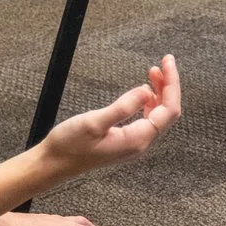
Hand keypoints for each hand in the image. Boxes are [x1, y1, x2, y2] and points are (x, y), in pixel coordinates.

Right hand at [38, 56, 181, 177]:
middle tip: (163, 62)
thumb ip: (123, 107)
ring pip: (158, 115)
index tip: (167, 62)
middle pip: (167, 112)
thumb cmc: (69, 145)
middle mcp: (140, 144)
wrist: (53, 164)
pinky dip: (150, 102)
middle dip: (169, 86)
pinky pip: (147, 120)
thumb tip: (147, 91)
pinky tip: (143, 92)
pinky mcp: (126, 141)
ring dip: (160, 92)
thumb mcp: (94, 122)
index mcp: (137, 139)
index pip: (169, 110)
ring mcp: (133, 143)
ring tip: (153, 72)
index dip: (172, 84)